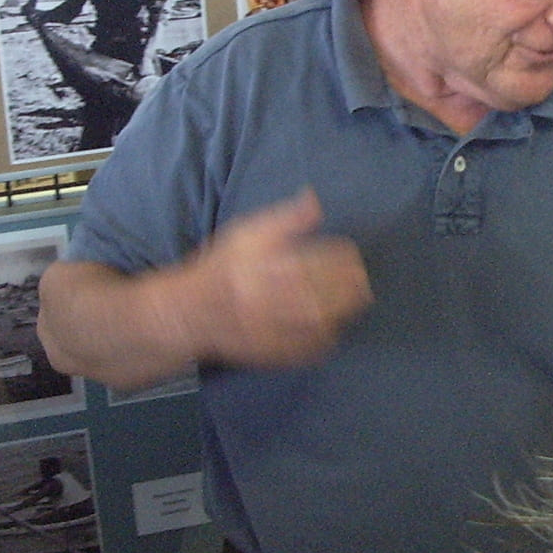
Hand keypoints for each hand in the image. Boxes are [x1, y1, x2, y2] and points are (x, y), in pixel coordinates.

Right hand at [161, 189, 370, 368]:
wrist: (189, 312)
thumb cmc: (222, 268)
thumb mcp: (248, 233)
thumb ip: (285, 218)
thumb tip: (316, 200)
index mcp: (267, 266)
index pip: (317, 260)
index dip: (341, 257)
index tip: (353, 253)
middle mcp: (270, 299)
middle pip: (324, 293)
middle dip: (349, 285)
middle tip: (363, 279)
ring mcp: (272, 329)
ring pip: (320, 323)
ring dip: (344, 311)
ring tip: (357, 300)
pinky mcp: (271, 353)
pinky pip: (307, 350)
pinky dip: (326, 339)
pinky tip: (335, 327)